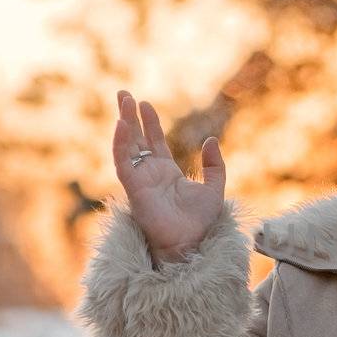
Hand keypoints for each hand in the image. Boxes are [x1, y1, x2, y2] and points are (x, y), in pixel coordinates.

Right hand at [112, 90, 227, 263]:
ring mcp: (140, 181)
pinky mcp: (134, 189)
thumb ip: (214, 166)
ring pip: (127, 147)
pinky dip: (121, 144)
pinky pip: (123, 163)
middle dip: (129, 116)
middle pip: (136, 139)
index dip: (149, 122)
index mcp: (166, 173)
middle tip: (123, 94)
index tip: (145, 103)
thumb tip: (210, 140)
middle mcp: (150, 174)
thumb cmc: (201, 222)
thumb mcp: (215, 188)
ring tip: (123, 101)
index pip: (153, 142)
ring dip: (124, 124)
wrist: (192, 242)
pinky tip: (122, 125)